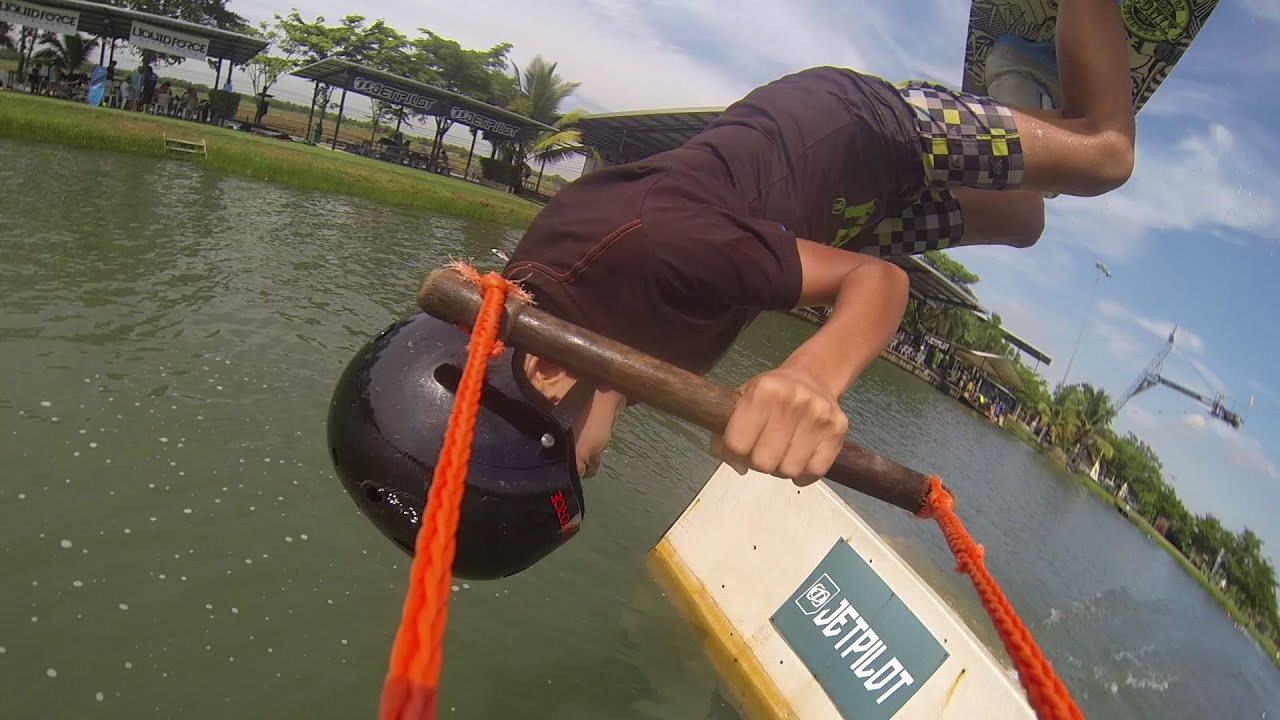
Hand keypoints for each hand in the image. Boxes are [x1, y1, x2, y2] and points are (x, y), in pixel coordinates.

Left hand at [710, 366, 848, 485]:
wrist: (813, 377)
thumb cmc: (770, 394)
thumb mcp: (740, 400)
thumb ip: (725, 432)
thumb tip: (738, 466)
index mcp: (763, 390)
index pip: (736, 445)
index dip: (734, 452)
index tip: (740, 446)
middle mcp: (793, 400)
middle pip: (763, 463)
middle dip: (759, 462)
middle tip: (763, 449)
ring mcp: (819, 416)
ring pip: (789, 471)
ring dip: (782, 468)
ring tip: (782, 451)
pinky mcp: (838, 430)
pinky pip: (815, 472)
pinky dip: (804, 473)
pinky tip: (800, 458)